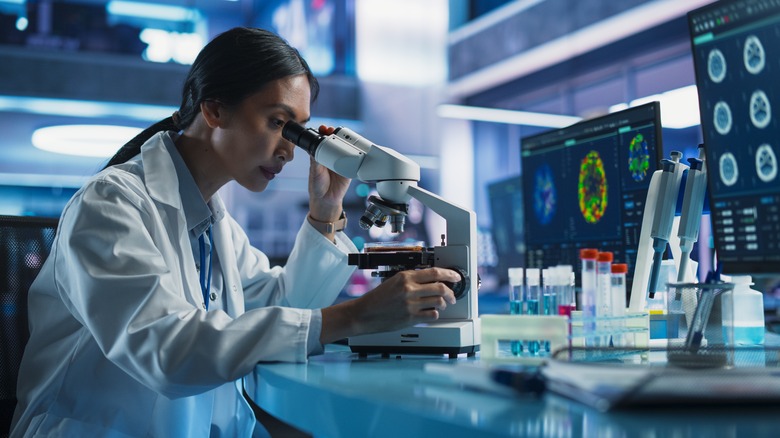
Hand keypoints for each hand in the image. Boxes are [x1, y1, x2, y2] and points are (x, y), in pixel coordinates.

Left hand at [308, 125, 350, 222]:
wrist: (326, 200)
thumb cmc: (317, 186)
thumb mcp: (314, 171)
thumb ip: (315, 160)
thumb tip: (314, 148)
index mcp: (321, 156)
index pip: (323, 141)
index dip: (323, 133)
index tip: (323, 128)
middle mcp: (331, 157)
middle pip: (335, 142)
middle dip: (334, 134)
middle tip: (332, 130)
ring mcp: (341, 162)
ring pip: (344, 148)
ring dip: (344, 141)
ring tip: (342, 135)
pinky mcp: (350, 169)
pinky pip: (353, 159)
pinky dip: (355, 153)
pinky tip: (354, 147)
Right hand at [320, 268, 459, 342]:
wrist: (364, 314)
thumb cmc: (377, 298)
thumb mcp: (393, 281)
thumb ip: (412, 279)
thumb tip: (431, 279)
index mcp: (405, 277)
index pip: (434, 272)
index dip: (449, 274)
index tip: (455, 276)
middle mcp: (409, 289)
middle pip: (441, 288)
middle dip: (451, 292)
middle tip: (453, 294)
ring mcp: (410, 304)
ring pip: (439, 302)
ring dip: (443, 304)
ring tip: (441, 304)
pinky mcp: (410, 318)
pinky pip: (432, 315)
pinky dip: (435, 314)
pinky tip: (431, 313)